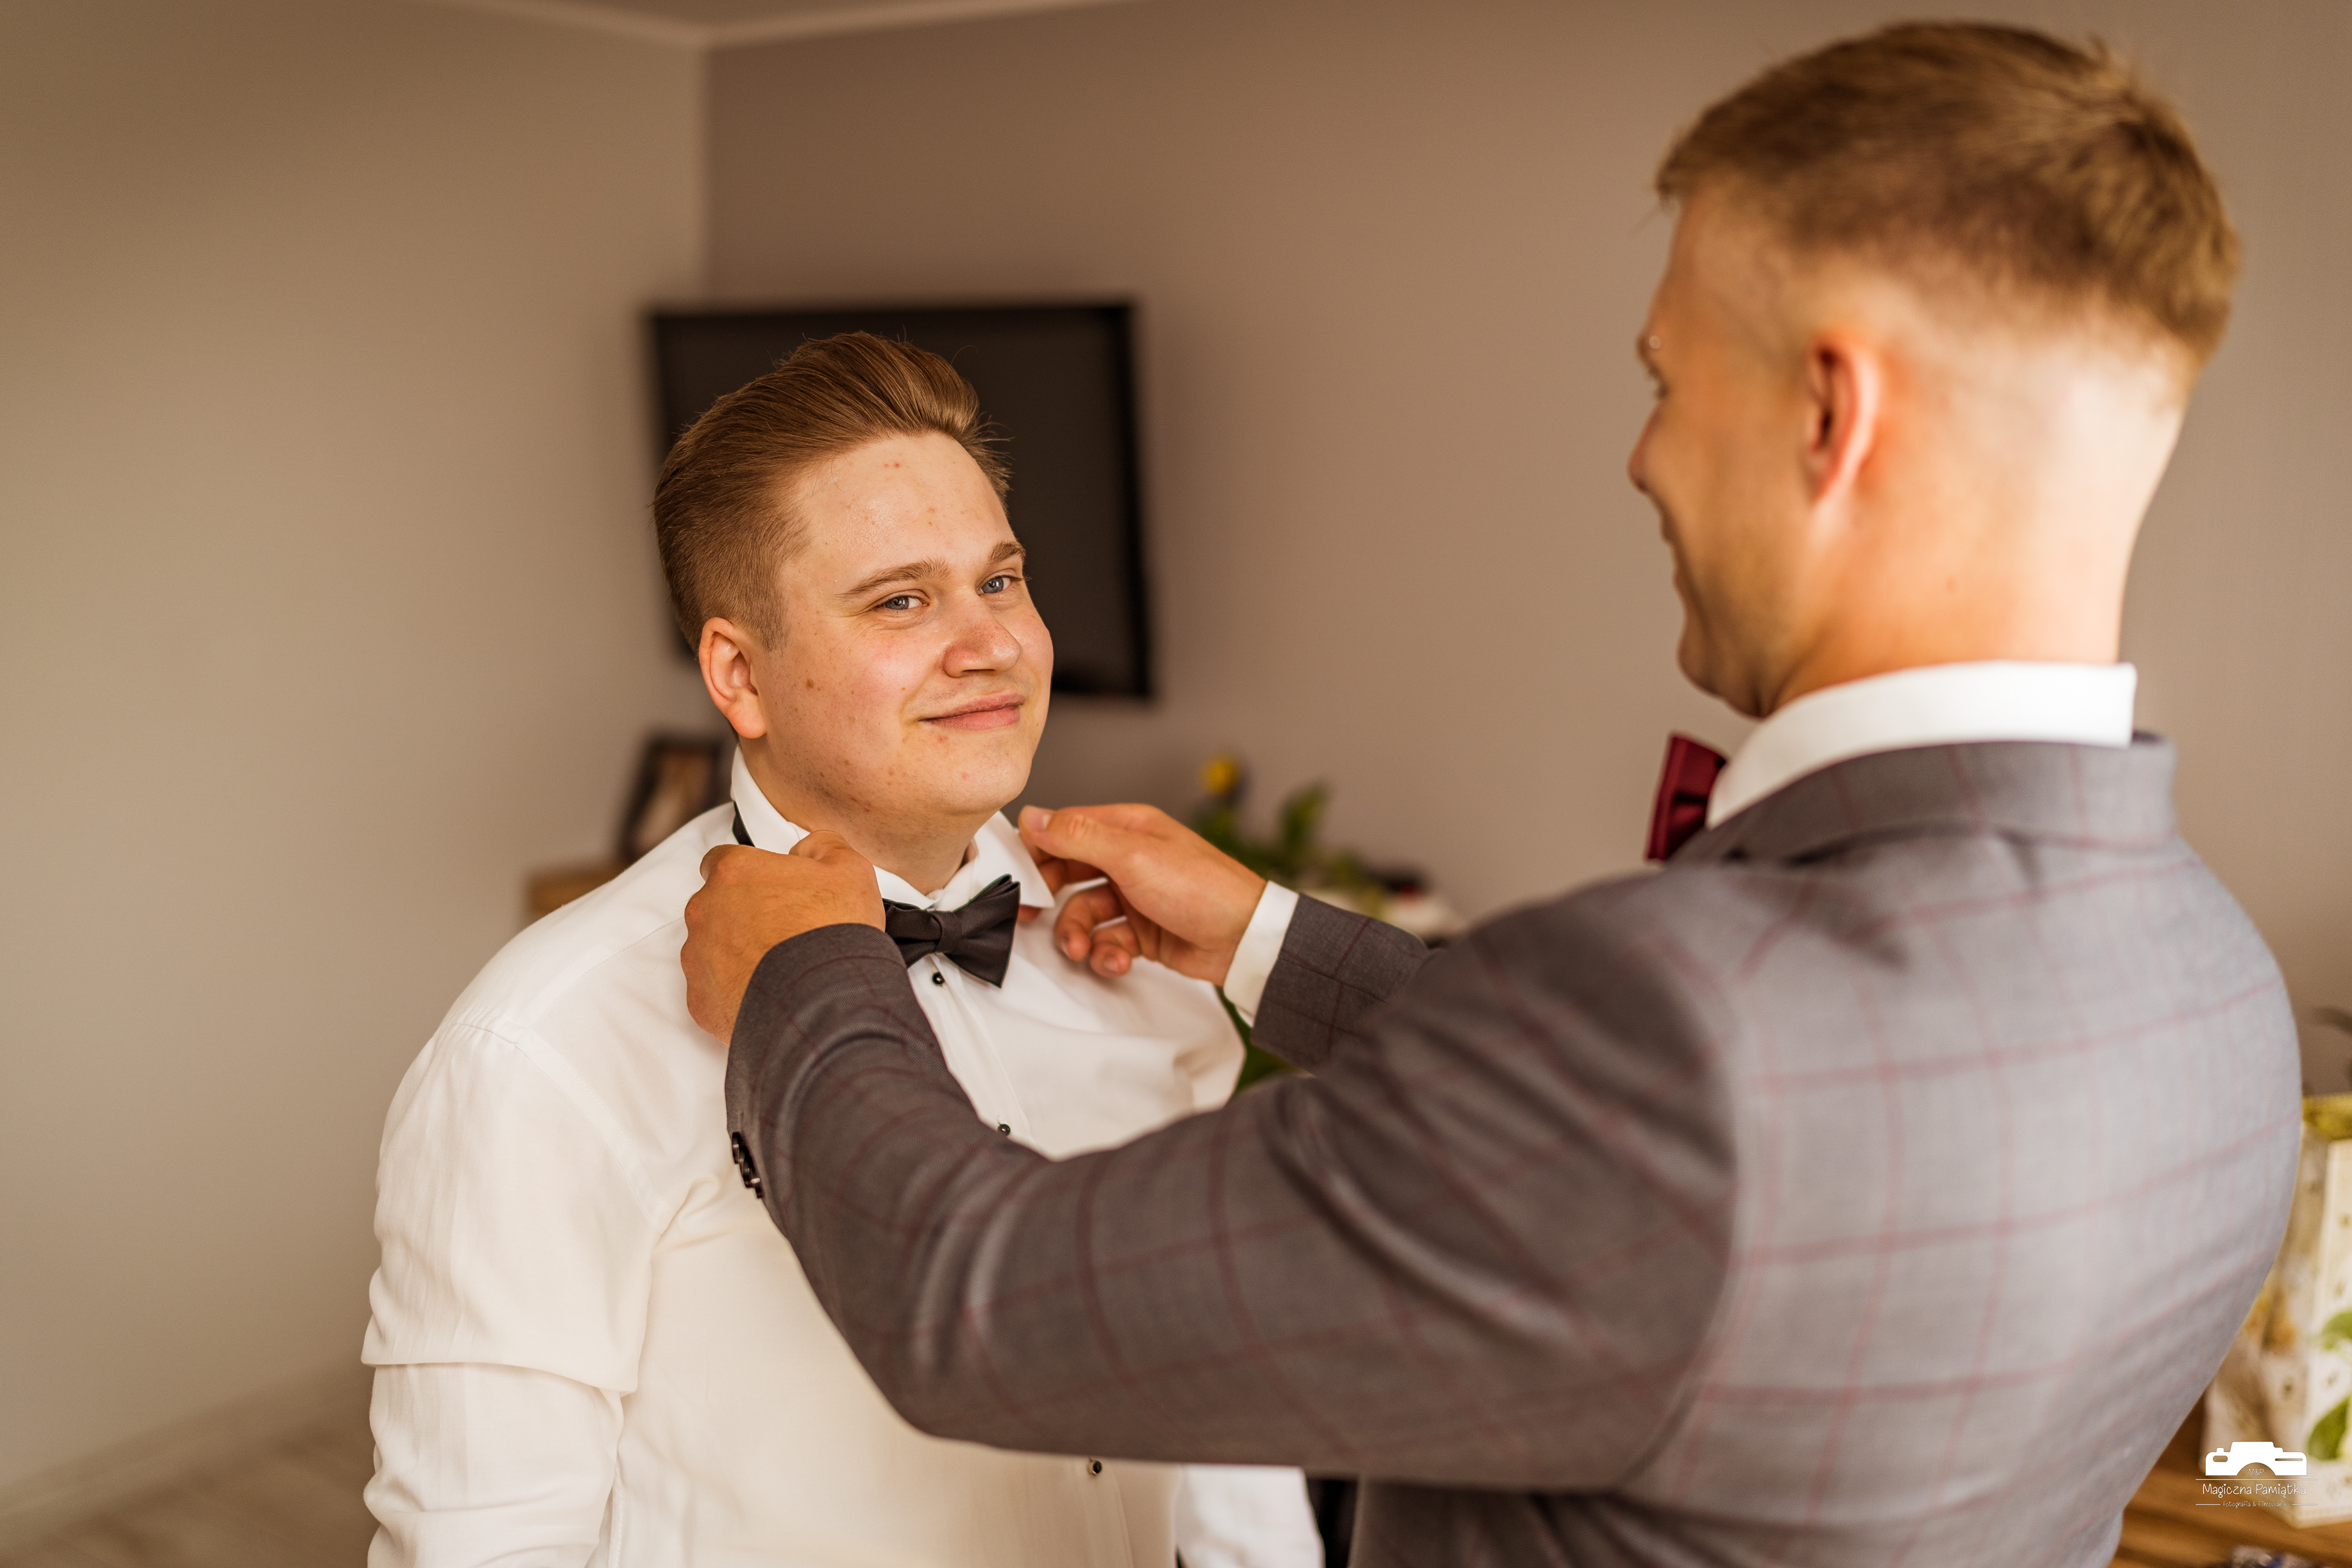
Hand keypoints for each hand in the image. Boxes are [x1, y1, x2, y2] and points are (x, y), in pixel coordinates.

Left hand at [681, 831, 884, 1040]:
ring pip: (710, 948)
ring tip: (778, 966)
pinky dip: (734, 990)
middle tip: (782, 930)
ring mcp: (699, 958)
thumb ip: (822, 846)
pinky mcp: (701, 1001)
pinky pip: (713, 990)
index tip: (767, 887)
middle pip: (715, 905)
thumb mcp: (848, 869)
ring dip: (736, 953)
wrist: (826, 1004)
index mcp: (734, 872)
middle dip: (742, 915)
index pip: (721, 860)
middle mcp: (706, 912)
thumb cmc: (833, 935)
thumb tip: (809, 848)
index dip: (747, 873)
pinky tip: (768, 993)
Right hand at [1017, 804, 1264, 984]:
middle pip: (1068, 873)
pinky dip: (1106, 953)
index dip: (1036, 850)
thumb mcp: (1132, 856)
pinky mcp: (1143, 931)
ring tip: (1083, 950)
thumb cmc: (1201, 888)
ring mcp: (1135, 896)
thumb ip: (1078, 837)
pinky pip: (1107, 941)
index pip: (1065, 830)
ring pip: (1084, 912)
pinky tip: (1117, 960)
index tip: (1014, 874)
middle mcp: (1129, 858)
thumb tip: (1033, 817)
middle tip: (1029, 917)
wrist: (1246, 940)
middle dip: (1049, 898)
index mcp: (1127, 828)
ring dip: (1078, 934)